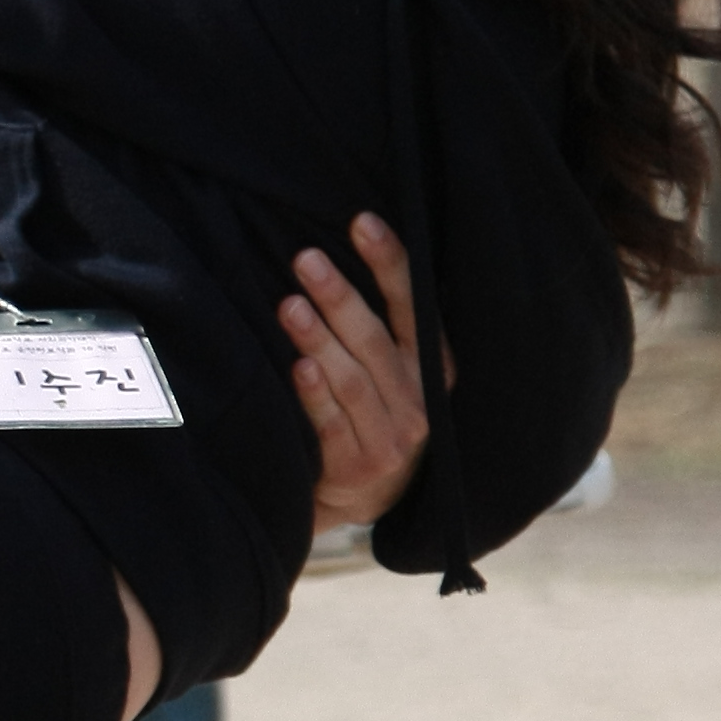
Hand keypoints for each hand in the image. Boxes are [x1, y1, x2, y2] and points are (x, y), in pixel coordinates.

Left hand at [281, 212, 432, 534]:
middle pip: (376, 340)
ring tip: (289, 305)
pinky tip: (298, 367)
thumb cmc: (371, 414)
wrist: (362, 498)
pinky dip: (315, 395)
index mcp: (432, 367)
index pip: (414, 306)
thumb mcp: (391, 372)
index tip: (361, 223)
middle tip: (306, 259)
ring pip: (353, 380)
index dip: (390, 263)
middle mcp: (420, 401)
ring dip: (319, 340)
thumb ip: (377, 324)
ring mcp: (393, 439)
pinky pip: (333, 425)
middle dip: (340, 296)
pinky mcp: (359, 468)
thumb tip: (336, 249)